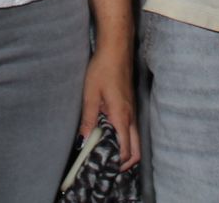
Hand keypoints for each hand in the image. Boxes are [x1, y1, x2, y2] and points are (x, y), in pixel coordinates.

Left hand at [80, 42, 139, 170]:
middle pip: (136, 150)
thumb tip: (82, 143)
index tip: (100, 168)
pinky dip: (124, 140)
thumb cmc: (103, 69)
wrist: (116, 49)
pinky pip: (131, 130)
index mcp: (121, 117)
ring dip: (125, 151)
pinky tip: (108, 137)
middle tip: (106, 168)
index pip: (125, 150)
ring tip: (106, 155)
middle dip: (124, 163)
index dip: (116, 164)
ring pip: (135, 140)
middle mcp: (131, 117)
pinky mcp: (130, 106)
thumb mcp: (90, 95)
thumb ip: (88, 120)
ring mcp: (132, 112)